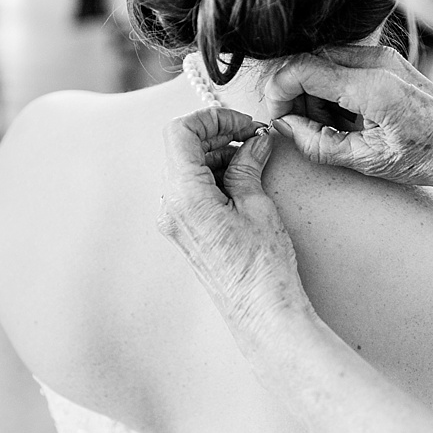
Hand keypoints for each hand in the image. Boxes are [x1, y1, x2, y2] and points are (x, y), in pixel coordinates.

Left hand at [157, 107, 311, 329]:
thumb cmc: (261, 269)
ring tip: (253, 156)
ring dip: (216, 153)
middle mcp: (170, 207)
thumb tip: (254, 141)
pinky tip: (242, 176)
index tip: (240, 121)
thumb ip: (248, 166)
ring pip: (186, 168)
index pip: (180, 133)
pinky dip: (213, 174)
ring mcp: (174, 221)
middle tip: (252, 135)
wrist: (260, 313)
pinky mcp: (185, 231)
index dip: (211, 119)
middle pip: (181, 149)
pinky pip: (191, 189)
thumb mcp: (257, 206)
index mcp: (184, 196)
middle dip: (216, 134)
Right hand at [264, 46, 432, 189]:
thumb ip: (319, 144)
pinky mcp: (386, 59)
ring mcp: (382, 56)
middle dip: (293, 93)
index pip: (300, 69)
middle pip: (307, 60)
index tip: (278, 120)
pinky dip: (330, 88)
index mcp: (371, 86)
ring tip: (327, 127)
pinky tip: (344, 117)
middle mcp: (375, 61)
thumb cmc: (428, 157)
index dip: (278, 94)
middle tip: (301, 128)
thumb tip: (284, 128)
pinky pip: (341, 64)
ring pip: (321, 60)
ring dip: (311, 91)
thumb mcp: (369, 161)